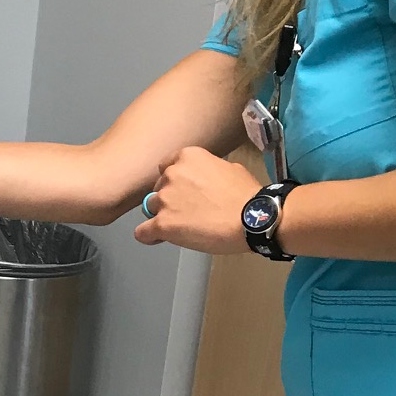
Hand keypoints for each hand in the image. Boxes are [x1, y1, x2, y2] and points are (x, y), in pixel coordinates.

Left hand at [134, 146, 260, 254]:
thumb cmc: (247, 195)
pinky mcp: (163, 224)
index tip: (183, 192)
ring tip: (182, 227)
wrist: (253, 219)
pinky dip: (149, 235)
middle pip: (158, 188)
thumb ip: (207, 170)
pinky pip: (143, 232)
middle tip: (189, 211)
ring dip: (162, 216)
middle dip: (170, 199)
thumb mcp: (229, 168)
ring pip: (151, 208)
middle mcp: (171, 174)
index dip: (174, 182)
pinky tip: (157, 238)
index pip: (166, 168)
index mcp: (186, 157)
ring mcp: (164, 199)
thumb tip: (204, 178)